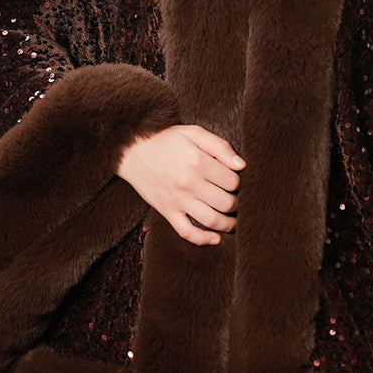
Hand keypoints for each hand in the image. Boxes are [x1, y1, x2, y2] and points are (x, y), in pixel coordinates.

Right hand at [115, 124, 244, 245]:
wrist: (131, 151)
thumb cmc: (165, 140)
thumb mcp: (194, 133)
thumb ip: (220, 146)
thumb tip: (242, 165)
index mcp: (198, 162)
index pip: (232, 181)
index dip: (239, 182)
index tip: (237, 181)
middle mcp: (189, 184)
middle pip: (226, 202)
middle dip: (237, 203)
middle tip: (238, 200)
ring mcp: (177, 200)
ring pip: (211, 220)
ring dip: (228, 224)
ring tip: (234, 221)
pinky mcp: (166, 211)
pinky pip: (186, 232)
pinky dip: (203, 239)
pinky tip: (216, 238)